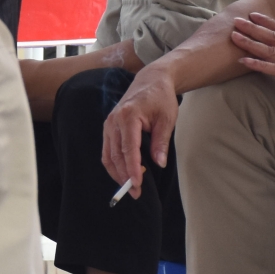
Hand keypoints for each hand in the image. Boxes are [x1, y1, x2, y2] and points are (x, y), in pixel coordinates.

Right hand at [101, 67, 178, 198]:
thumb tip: (159, 163)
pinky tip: (123, 174)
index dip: (132, 168)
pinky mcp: (109, 128)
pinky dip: (114, 164)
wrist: (150, 81)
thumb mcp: (167, 119)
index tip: (137, 183)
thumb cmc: (160, 98)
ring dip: (117, 173)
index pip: (128, 148)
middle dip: (124, 175)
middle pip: (115, 154)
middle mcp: (114, 121)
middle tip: (136, 192)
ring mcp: (109, 124)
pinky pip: (107, 150)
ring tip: (130, 187)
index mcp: (128, 116)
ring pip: (108, 155)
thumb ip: (161, 142)